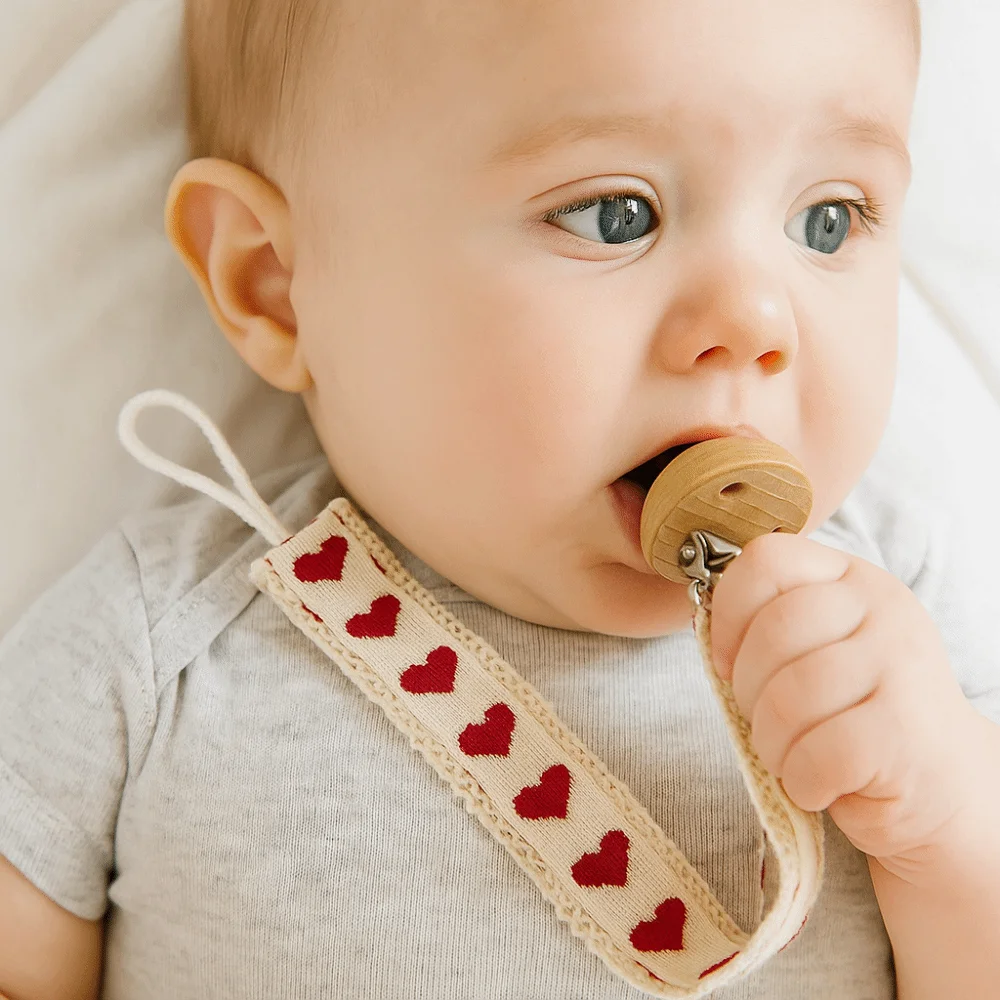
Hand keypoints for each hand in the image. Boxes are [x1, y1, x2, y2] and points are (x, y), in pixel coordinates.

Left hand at [709, 531, 981, 876]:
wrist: (938, 786)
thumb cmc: (851, 715)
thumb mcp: (813, 649)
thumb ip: (766, 624)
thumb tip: (701, 619)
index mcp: (851, 578)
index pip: (766, 560)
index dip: (729, 613)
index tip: (728, 660)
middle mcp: (882, 608)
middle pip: (773, 630)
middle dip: (749, 689)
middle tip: (768, 721)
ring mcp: (900, 665)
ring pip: (789, 696)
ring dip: (773, 743)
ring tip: (794, 755)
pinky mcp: (903, 731)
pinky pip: (816, 753)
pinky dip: (802, 780)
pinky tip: (822, 783)